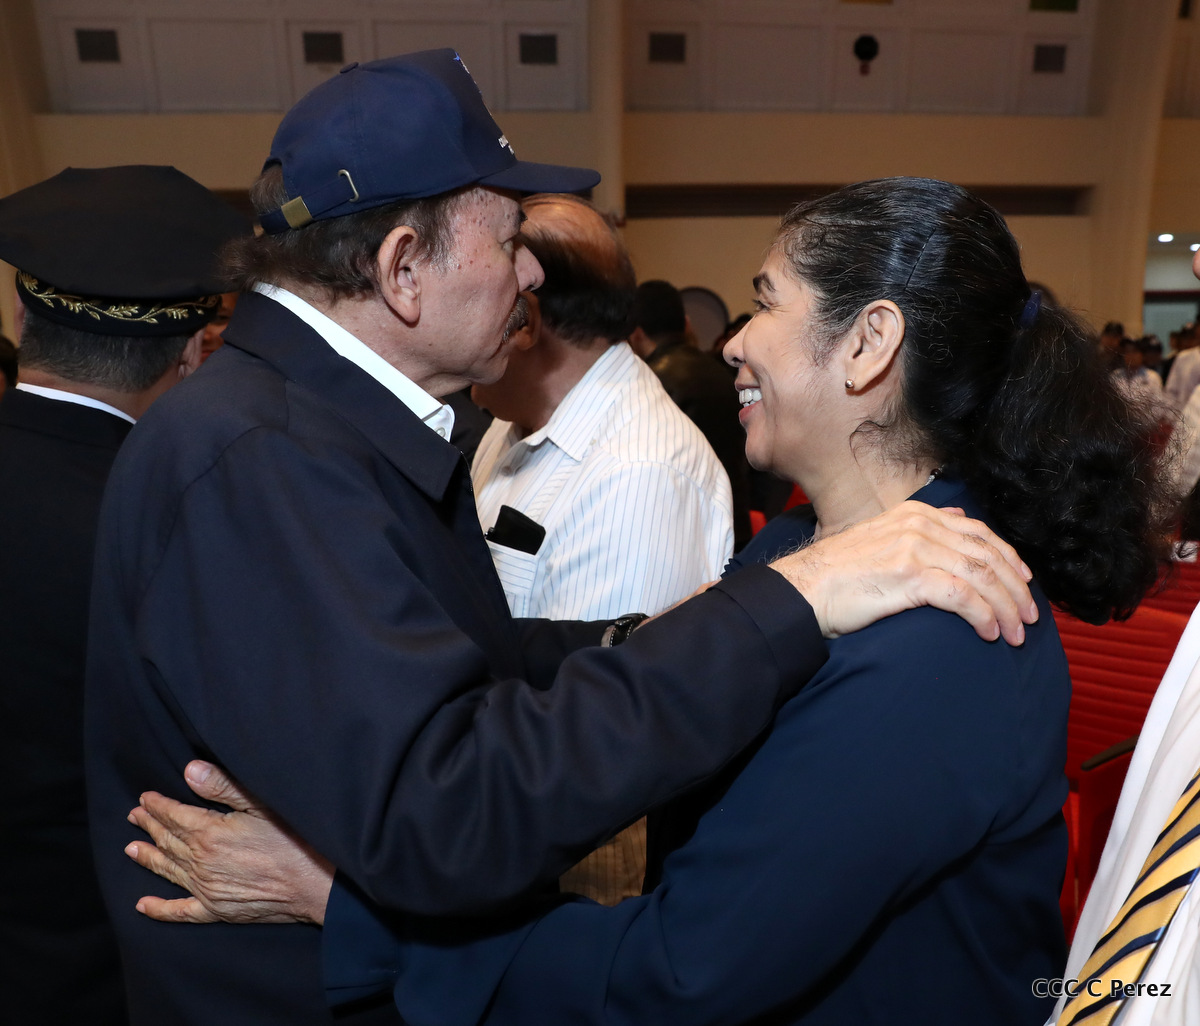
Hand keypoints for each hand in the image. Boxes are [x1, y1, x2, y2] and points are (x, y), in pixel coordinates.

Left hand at [125, 761, 334, 925]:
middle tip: (134, 817)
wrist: (315, 883)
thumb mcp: (262, 803)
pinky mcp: (216, 911)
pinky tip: (143, 906)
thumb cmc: (293, 839)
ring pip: (169, 871)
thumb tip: (189, 771)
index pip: (175, 816)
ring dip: (148, 858)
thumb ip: (223, 787)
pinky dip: (159, 909)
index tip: (145, 799)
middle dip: (150, 826)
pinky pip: (180, 912)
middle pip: (168, 841)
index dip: (158, 805)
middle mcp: (201, 863)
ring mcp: (206, 890)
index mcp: (209, 833)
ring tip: (132, 849)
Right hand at [770, 501, 1036, 643]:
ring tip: (1014, 634)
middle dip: (1015, 589)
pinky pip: (963, 596)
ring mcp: (915, 548)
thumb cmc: (838, 574)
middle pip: (987, 555)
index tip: (1024, 585)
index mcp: (916, 514)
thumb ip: (918, 529)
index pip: (979, 533)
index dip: (1009, 560)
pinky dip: (983, 616)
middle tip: (1029, 617)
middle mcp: (920, 525)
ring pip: (982, 576)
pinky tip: (989, 633)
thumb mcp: (880, 538)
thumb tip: (954, 518)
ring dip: (1005, 608)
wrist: (803, 589)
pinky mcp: (909, 575)